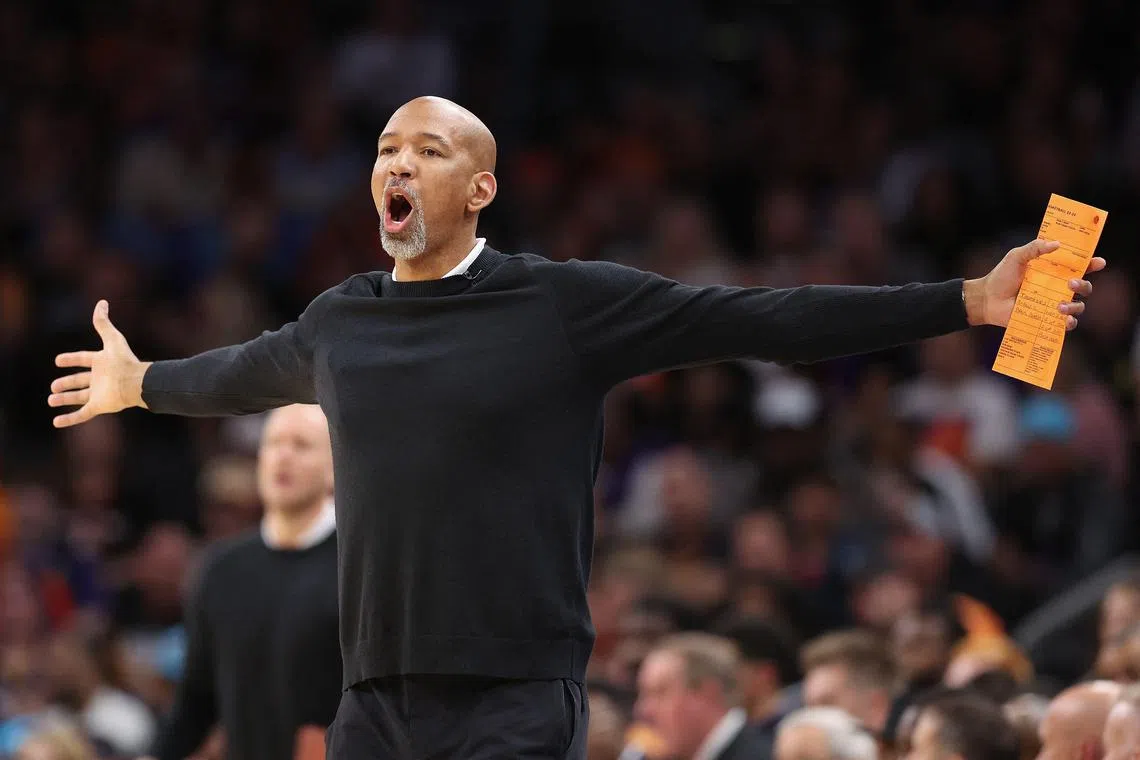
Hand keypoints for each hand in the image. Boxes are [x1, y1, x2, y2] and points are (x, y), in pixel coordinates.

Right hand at [49, 300, 149, 426]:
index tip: (58, 360)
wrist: (136, 382)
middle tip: (54, 386)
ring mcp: (99, 393)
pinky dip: (69, 419)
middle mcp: (100, 378)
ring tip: (51, 400)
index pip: (83, 359)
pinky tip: (57, 422)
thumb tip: (101, 302)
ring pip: (79, 397)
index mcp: (102, 362)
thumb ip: (103, 323)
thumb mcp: (112, 339)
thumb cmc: (124, 361)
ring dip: (65, 399)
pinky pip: (82, 414)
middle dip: (66, 383)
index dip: (71, 359)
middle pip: (80, 381)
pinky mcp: (99, 406)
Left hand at [962, 238, 1105, 328]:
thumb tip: (1057, 244)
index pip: (1079, 266)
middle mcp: (1057, 287)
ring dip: (1075, 306)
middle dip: (1083, 284)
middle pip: (1084, 287)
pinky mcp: (1046, 319)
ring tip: (1060, 305)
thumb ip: (1034, 248)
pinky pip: (1065, 324)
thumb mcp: (1016, 257)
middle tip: (1070, 283)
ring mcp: (1053, 304)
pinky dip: (1069, 322)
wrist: (986, 299)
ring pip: (1078, 306)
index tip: (1098, 262)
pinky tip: (1064, 320)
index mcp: (1054, 271)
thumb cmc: (1001, 277)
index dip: (1092, 264)